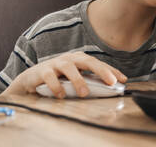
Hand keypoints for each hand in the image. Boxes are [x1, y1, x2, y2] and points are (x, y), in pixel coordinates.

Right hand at [5, 52, 126, 97]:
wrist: (31, 79)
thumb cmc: (59, 79)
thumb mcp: (75, 79)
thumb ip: (89, 82)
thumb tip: (109, 90)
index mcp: (80, 59)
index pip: (99, 64)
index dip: (112, 71)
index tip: (123, 80)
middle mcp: (70, 59)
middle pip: (88, 61)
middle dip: (101, 71)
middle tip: (111, 82)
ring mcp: (56, 63)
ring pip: (69, 67)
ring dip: (78, 80)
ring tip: (85, 93)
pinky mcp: (42, 71)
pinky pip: (50, 77)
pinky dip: (56, 86)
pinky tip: (61, 95)